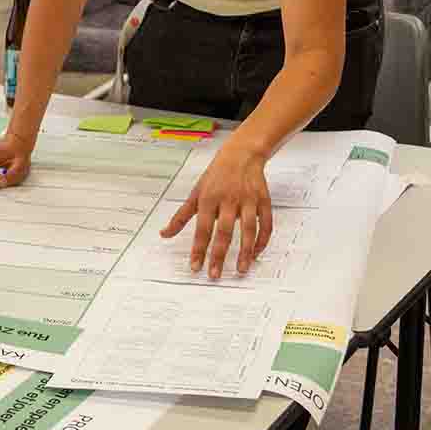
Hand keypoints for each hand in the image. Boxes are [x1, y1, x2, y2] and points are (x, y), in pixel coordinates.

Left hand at [161, 142, 273, 279]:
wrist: (242, 154)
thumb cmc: (215, 176)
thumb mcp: (195, 193)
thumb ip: (180, 217)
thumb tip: (164, 234)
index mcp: (209, 198)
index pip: (202, 229)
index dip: (199, 249)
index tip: (196, 267)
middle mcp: (229, 199)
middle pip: (224, 231)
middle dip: (219, 255)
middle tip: (215, 275)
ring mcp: (248, 200)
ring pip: (248, 230)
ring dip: (245, 252)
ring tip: (241, 270)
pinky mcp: (264, 200)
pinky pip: (265, 224)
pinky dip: (262, 240)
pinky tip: (255, 254)